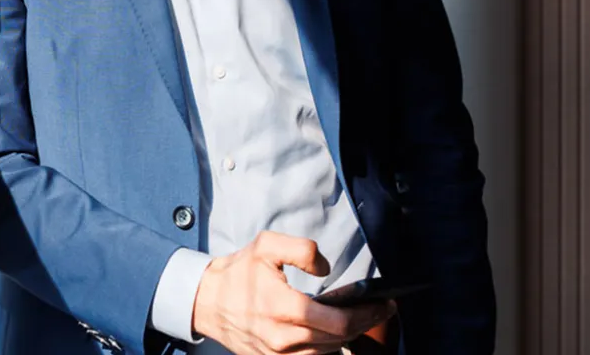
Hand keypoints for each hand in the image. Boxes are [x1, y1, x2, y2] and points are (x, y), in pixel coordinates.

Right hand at [191, 231, 395, 354]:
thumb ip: (302, 249)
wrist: (204, 301)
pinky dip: (327, 346)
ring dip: (347, 336)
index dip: (368, 314)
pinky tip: (334, 333)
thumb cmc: (237, 273)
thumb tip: (326, 269)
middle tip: (379, 309)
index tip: (385, 304)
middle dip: (364, 323)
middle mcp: (283, 337)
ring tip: (358, 319)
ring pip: (328, 351)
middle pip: (340, 338)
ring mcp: (278, 353)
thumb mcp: (266, 246)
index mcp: (284, 308)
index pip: (340, 322)